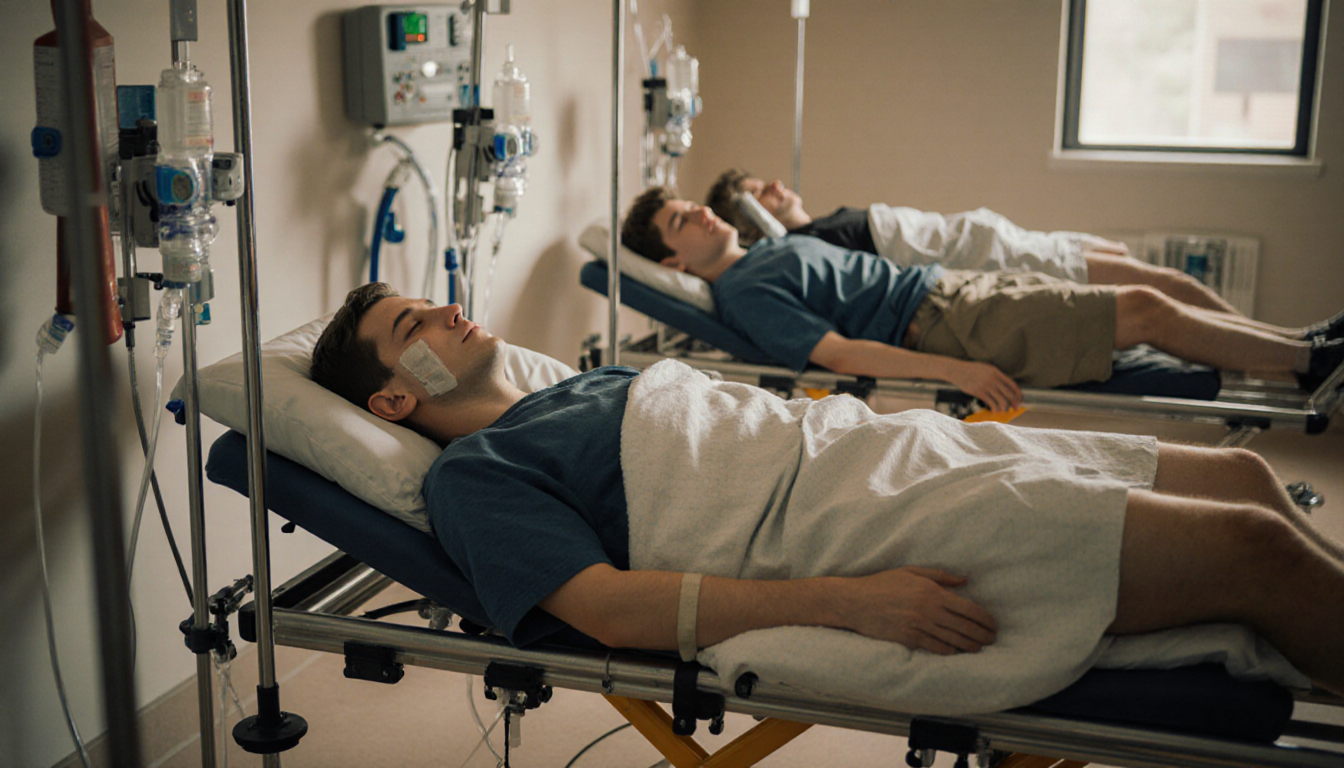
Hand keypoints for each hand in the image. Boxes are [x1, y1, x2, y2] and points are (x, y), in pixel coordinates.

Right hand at [840, 567, 997, 653]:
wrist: (855, 601)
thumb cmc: (882, 583)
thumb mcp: (911, 572)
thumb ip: (940, 576)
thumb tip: (965, 580)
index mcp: (931, 591)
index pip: (968, 608)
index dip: (985, 618)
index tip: (992, 624)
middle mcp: (928, 610)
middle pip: (965, 627)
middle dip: (983, 634)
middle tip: (992, 638)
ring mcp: (918, 626)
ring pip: (953, 640)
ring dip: (970, 645)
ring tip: (980, 647)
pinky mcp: (908, 639)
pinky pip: (936, 648)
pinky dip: (950, 651)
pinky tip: (957, 651)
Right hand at [945, 360, 1021, 411]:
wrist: (957, 371)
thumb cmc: (971, 370)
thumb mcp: (986, 368)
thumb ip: (996, 375)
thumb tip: (1005, 386)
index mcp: (996, 372)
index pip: (1012, 385)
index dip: (1018, 394)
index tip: (1019, 400)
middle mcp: (993, 379)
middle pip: (1009, 394)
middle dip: (1013, 403)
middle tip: (1014, 408)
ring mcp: (986, 386)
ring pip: (1001, 400)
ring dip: (1004, 407)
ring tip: (1003, 410)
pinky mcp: (979, 392)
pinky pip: (991, 403)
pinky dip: (995, 408)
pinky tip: (994, 410)